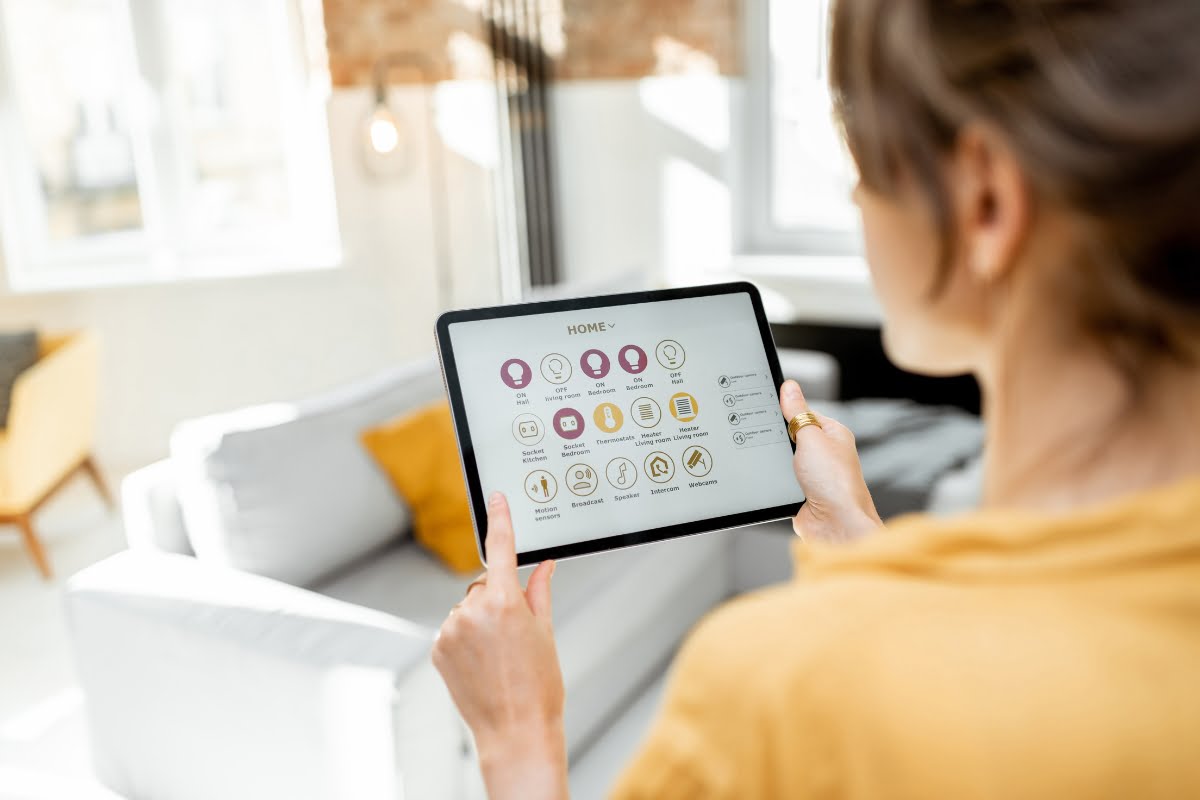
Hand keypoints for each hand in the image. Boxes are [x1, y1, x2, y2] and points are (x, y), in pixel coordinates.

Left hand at [432, 492, 567, 799]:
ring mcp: (451, 629)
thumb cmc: (539, 685)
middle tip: (515, 632)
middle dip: (499, 597)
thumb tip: (544, 565)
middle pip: (485, 584)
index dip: (500, 519)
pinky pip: (453, 627)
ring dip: (480, 619)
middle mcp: (473, 610)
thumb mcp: (545, 632)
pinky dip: (465, 637)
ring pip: (467, 607)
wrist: (515, 729)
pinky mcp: (438, 647)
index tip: (496, 498)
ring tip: (498, 654)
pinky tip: (481, 661)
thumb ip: (540, 591)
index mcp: (505, 602)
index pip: (502, 549)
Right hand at [780, 380, 882, 542]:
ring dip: (775, 462)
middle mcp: (824, 453)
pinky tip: (771, 479)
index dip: (784, 409)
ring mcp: (811, 474)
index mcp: (833, 434)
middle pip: (789, 436)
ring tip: (774, 462)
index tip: (764, 404)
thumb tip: (790, 387)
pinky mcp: (799, 492)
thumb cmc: (836, 483)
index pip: (803, 412)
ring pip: (782, 459)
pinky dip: (772, 479)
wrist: (835, 525)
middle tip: (765, 436)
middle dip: (777, 438)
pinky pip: (778, 479)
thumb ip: (797, 412)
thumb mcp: (812, 438)